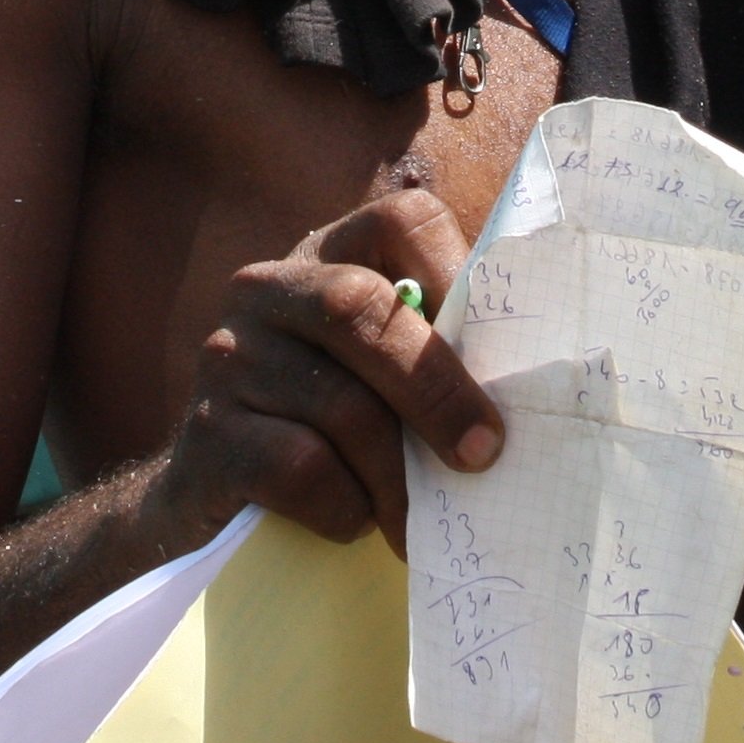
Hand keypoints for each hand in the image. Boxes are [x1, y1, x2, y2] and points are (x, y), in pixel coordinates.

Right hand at [146, 191, 502, 559]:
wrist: (216, 515)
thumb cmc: (335, 439)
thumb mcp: (382, 380)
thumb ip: (437, 355)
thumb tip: (537, 382)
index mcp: (327, 257)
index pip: (401, 220)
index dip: (455, 271)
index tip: (494, 349)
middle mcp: (266, 289)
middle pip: (362, 309)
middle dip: (436, 389)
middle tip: (482, 455)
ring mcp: (226, 357)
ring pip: (341, 405)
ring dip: (397, 477)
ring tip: (418, 522)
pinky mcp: (206, 435)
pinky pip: (301, 467)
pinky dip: (346, 507)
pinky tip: (353, 522)